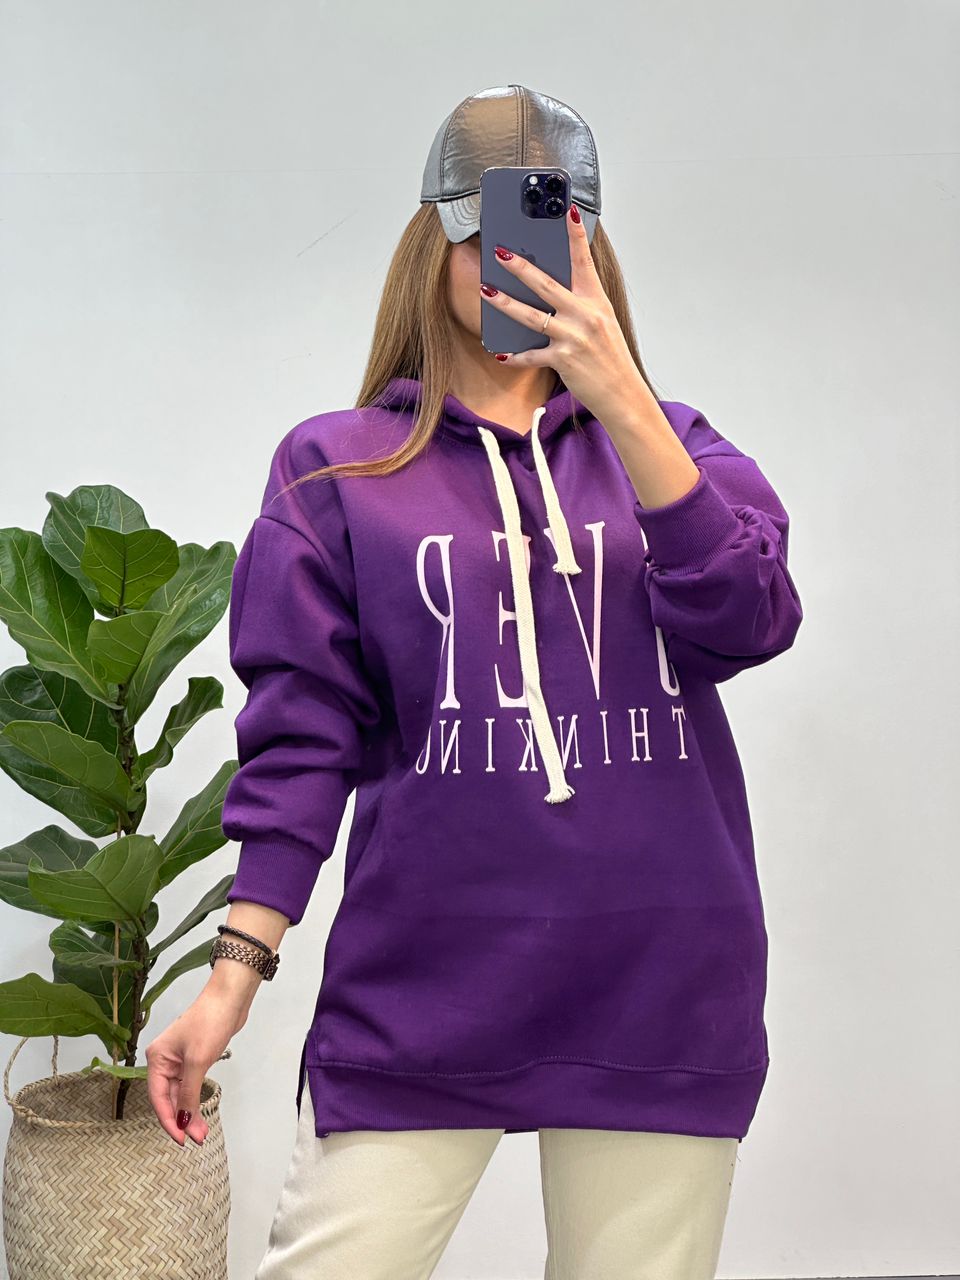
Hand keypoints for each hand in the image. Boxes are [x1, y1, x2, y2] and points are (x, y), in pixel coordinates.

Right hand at [145, 981, 251, 1145]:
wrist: (230, 998)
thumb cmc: (210, 1020)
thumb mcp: (198, 1061)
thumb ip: (188, 1094)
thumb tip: (183, 1121)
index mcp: (157, 1058)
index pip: (158, 1098)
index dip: (169, 1121)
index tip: (181, 1138)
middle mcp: (164, 1060)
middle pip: (169, 1098)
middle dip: (181, 1120)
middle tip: (195, 1138)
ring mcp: (179, 1059)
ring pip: (180, 1094)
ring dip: (189, 1113)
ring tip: (201, 1132)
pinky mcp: (194, 1058)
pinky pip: (190, 1086)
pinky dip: (195, 1100)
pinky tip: (199, 1113)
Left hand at [479, 205, 643, 423]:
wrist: (623, 394)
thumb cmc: (610, 358)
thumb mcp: (602, 324)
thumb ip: (580, 305)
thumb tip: (549, 291)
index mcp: (596, 302)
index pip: (584, 262)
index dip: (575, 237)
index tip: (567, 211)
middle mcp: (585, 315)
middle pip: (546, 284)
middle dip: (520, 267)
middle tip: (500, 252)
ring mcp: (574, 337)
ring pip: (531, 316)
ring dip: (505, 303)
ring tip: (486, 291)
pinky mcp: (563, 360)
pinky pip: (531, 356)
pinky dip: (515, 356)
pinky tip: (500, 353)